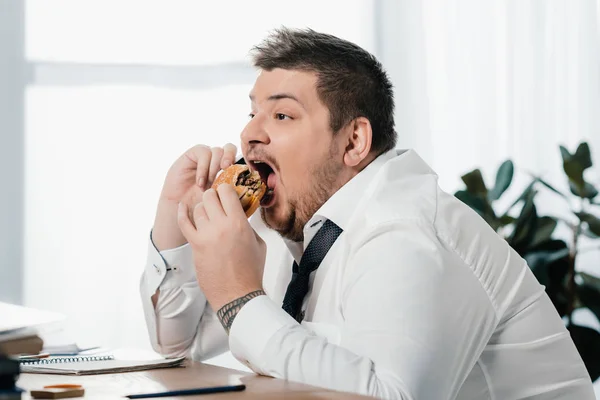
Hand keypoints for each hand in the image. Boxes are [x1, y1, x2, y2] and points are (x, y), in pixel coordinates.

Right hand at [152, 144, 237, 250]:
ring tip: (209, 184)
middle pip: (229, 148)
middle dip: (230, 156)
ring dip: (214, 166)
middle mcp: (216, 163)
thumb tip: (257, 197)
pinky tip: (201, 182)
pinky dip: (203, 167)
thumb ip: (237, 198)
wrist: (180, 212)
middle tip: (226, 169)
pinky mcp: (191, 156)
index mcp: (227, 173)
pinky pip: (202, 152)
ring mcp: (204, 159)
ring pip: (216, 150)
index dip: (242, 164)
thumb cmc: (201, 210)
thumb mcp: (223, 204)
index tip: (240, 176)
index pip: (239, 159)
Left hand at [177, 184, 265, 311]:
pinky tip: (182, 207)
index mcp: (239, 223)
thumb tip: (240, 215)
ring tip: (208, 213)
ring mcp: (206, 235)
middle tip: (217, 202)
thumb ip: (247, 225)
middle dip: (214, 196)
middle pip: (210, 196)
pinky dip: (182, 213)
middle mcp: (221, 226)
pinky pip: (184, 223)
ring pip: (199, 208)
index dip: (227, 189)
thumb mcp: (257, 242)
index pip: (227, 192)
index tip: (228, 193)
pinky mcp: (195, 245)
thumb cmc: (251, 270)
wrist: (238, 294)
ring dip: (204, 208)